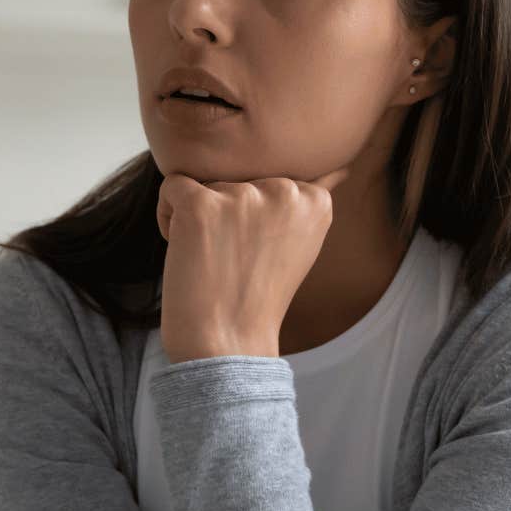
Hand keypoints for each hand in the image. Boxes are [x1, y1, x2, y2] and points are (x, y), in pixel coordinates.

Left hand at [155, 169, 347, 361]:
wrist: (228, 343)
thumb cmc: (258, 298)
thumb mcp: (301, 244)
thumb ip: (307, 204)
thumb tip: (342, 167)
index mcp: (315, 201)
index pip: (268, 179)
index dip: (255, 215)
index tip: (257, 250)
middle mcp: (285, 192)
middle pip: (237, 177)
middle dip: (227, 213)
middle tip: (233, 258)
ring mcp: (243, 197)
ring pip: (205, 182)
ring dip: (199, 218)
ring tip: (212, 259)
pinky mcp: (201, 205)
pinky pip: (172, 187)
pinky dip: (169, 218)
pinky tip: (184, 249)